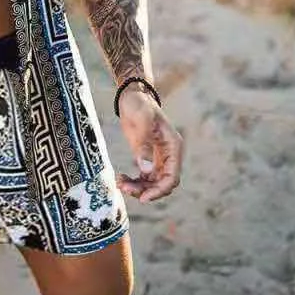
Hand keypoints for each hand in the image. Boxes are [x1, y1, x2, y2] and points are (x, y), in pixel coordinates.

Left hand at [116, 86, 183, 202]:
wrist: (132, 96)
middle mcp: (169, 155)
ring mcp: (159, 158)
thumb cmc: (139, 105)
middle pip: (162, 183)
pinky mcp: (148, 158)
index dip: (159, 190)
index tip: (143, 198)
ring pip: (153, 183)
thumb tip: (145, 169)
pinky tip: (121, 179)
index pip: (172, 177)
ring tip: (120, 183)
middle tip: (124, 188)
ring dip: (138, 188)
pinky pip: (144, 177)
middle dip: (145, 190)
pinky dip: (134, 182)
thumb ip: (143, 145)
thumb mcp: (141, 122)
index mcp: (174, 147)